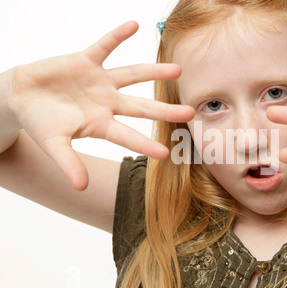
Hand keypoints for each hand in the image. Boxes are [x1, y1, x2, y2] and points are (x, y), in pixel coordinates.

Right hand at [7, 21, 193, 190]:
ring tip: (178, 69)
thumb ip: (68, 163)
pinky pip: (104, 46)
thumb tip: (81, 187)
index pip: (128, 137)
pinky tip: (134, 25)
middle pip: (141, 107)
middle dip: (164, 110)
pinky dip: (117, 36)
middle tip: (190, 111)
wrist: (21, 97)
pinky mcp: (86, 60)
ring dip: (153, 71)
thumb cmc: (40, 123)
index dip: (145, 145)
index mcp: (101, 125)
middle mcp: (108, 103)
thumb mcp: (53, 145)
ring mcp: (100, 81)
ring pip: (132, 75)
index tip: (166, 154)